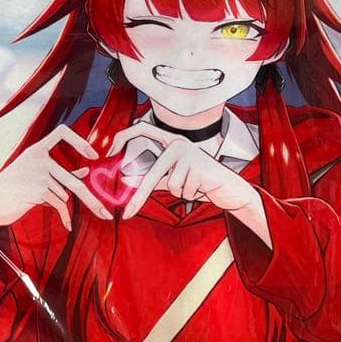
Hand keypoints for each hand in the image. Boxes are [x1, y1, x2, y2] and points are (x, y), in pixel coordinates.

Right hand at [0, 124, 112, 234]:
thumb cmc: (13, 188)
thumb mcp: (35, 174)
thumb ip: (60, 172)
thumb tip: (86, 172)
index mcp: (37, 149)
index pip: (62, 131)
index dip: (79, 141)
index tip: (93, 155)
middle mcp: (38, 158)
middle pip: (74, 181)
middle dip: (92, 201)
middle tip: (106, 214)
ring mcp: (38, 173)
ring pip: (64, 195)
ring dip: (59, 204)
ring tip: (44, 204)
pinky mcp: (37, 189)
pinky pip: (59, 204)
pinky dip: (64, 217)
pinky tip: (68, 225)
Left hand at [108, 123, 270, 245]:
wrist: (230, 188)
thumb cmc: (201, 182)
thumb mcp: (174, 178)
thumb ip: (152, 178)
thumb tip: (126, 180)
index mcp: (170, 141)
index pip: (142, 128)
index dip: (123, 136)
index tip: (110, 152)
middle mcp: (178, 142)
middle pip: (153, 172)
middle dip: (140, 196)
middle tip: (128, 213)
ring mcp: (188, 153)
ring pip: (170, 184)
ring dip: (180, 192)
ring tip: (193, 186)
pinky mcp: (198, 166)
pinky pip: (182, 189)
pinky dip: (190, 194)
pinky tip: (201, 187)